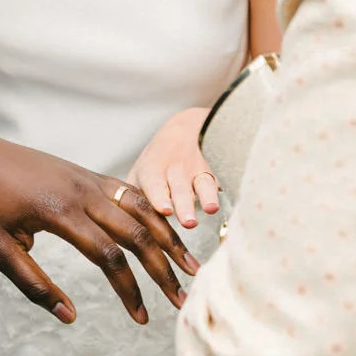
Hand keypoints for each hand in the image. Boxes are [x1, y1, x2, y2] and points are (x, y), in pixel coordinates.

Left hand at [0, 124, 201, 324]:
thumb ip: (33, 284)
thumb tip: (69, 316)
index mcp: (60, 213)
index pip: (109, 257)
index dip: (129, 291)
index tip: (140, 319)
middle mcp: (82, 193)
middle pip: (136, 233)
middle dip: (162, 269)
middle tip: (181, 299)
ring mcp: (89, 180)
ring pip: (141, 209)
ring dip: (168, 238)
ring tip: (190, 266)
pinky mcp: (88, 175)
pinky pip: (129, 193)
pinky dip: (153, 213)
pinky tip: (167, 231)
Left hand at [127, 107, 220, 229]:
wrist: (190, 127)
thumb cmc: (158, 161)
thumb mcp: (140, 173)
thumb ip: (132, 197)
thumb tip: (118, 229)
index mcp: (153, 171)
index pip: (155, 184)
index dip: (160, 197)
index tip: (165, 210)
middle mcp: (176, 170)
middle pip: (180, 189)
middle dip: (184, 205)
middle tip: (188, 222)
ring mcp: (199, 169)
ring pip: (204, 183)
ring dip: (208, 197)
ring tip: (211, 209)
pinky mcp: (219, 170)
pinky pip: (225, 178)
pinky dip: (230, 187)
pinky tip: (237, 196)